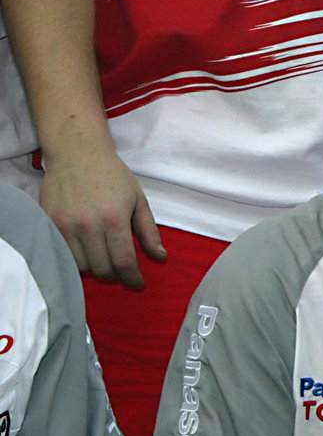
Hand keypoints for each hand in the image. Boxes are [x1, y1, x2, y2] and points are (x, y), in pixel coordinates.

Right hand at [39, 147, 164, 288]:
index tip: (138, 283)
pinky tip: (86, 252)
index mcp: (114, 219)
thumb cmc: (112, 175)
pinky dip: (76, 259)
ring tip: (104, 259)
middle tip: (123, 271)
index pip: (124, 262)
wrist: (77, 152)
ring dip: (95, 268)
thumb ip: (149, 231)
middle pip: (102, 269)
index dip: (133, 279)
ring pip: (81, 265)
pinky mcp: (49, 222)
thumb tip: (160, 257)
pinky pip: (63, 254)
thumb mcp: (138, 200)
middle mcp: (87, 225)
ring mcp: (65, 225)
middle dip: (116, 276)